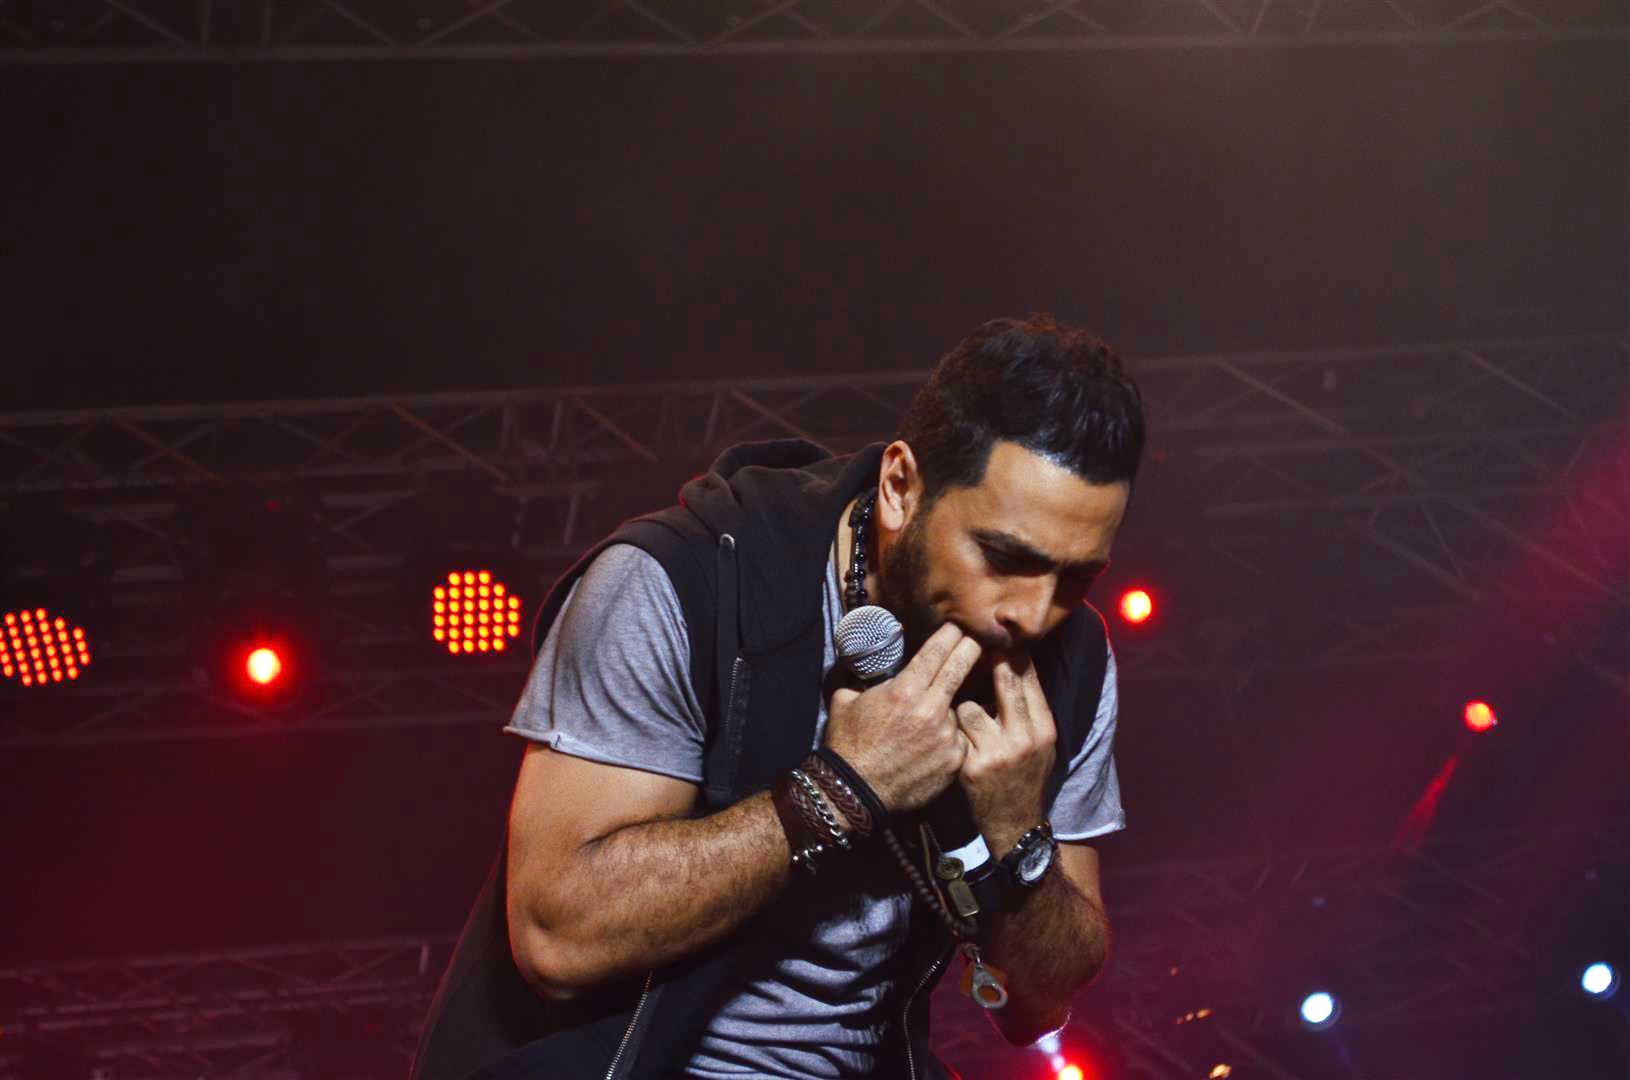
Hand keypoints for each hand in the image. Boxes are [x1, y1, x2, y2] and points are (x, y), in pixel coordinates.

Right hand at [824, 622, 982, 812]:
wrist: (856, 790)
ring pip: (958, 708)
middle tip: (982, 640)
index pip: (936, 651)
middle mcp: (929, 708)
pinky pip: (958, 739)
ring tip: (931, 722)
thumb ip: (861, 681)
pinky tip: (932, 748)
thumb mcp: (845, 701)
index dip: (951, 634)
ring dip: (950, 709)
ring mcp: (945, 735)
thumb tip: (862, 668)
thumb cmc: (848, 744)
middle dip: (971, 649)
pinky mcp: (954, 759)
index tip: (960, 626)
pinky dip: (950, 739)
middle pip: (960, 667)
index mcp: (904, 690)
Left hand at [954, 657, 1056, 853]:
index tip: (998, 637)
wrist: (1015, 823)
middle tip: (974, 643)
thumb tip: (1014, 663)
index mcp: (1044, 728)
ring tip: (965, 716)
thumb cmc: (1026, 775)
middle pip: (1005, 681)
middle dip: (988, 659)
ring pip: (969, 706)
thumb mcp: (1041, 743)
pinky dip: (952, 730)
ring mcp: (998, 752)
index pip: (1029, 678)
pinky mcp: (972, 766)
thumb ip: (1030, 709)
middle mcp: (1024, 738)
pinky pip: (954, 732)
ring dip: (962, 707)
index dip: (1012, 653)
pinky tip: (952, 737)